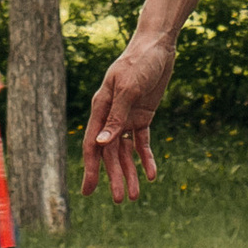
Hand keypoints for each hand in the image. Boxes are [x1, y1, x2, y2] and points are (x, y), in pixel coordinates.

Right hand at [81, 30, 173, 201]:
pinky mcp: (143, 116)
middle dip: (114, 177)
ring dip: (130, 172)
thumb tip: (101, 144)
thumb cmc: (139, 62)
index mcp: (101, 107)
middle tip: (120, 200)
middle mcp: (111, 115)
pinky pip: (142, 142)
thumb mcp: (129, 88)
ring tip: (136, 195)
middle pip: (110, 152)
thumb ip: (116, 116)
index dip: (91, 167)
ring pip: (126, 151)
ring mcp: (127, 116)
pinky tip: (151, 174)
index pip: (93, 143)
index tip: (90, 190)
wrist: (158, 46)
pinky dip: (146, 158)